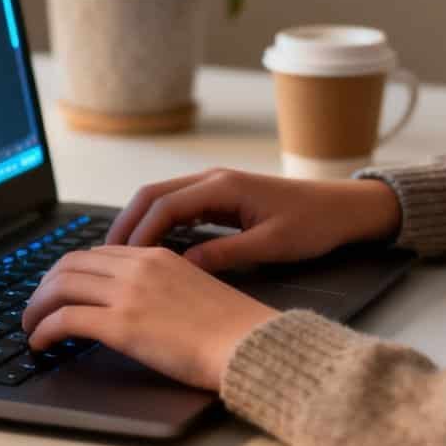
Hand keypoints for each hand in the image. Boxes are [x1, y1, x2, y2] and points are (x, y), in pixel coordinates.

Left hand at [19, 245, 278, 389]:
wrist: (249, 343)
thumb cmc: (233, 328)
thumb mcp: (196, 289)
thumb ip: (164, 285)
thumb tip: (139, 303)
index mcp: (158, 256)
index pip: (98, 253)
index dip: (71, 271)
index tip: (61, 290)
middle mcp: (139, 266)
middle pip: (70, 263)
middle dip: (45, 286)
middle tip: (36, 308)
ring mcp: (128, 294)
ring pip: (59, 287)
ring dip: (36, 307)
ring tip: (30, 327)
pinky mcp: (121, 324)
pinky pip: (64, 319)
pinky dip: (44, 330)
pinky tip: (41, 343)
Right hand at [104, 168, 401, 272]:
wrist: (344, 209)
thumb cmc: (315, 225)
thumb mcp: (272, 245)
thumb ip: (226, 254)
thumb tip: (184, 266)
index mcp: (223, 186)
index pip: (164, 205)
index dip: (138, 233)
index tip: (120, 262)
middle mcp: (214, 180)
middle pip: (152, 195)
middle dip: (125, 223)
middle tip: (102, 258)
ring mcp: (216, 186)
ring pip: (162, 198)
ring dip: (138, 222)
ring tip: (118, 255)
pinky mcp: (222, 197)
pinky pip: (179, 206)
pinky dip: (157, 223)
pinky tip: (150, 249)